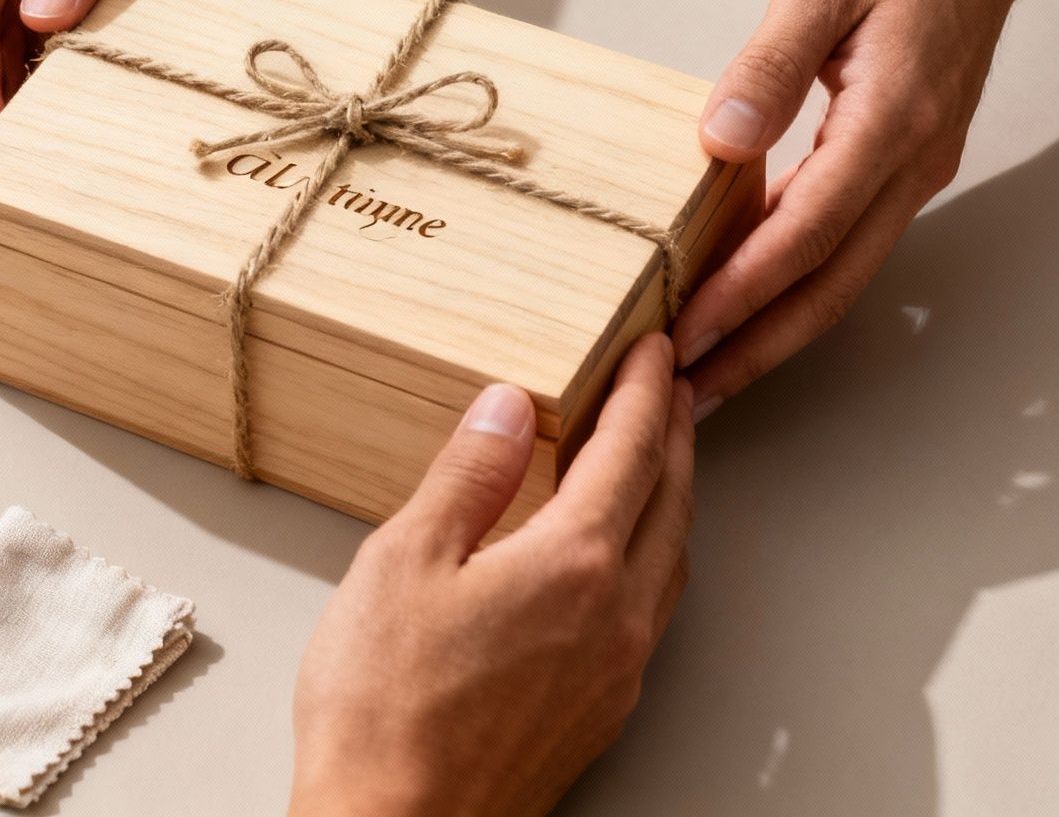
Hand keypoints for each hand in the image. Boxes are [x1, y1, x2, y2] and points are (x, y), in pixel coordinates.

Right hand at [289, 333, 695, 816]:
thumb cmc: (385, 710)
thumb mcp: (403, 562)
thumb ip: (467, 476)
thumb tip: (505, 409)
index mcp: (574, 564)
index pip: (631, 450)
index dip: (644, 389)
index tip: (653, 347)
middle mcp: (616, 616)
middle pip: (671, 501)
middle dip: (674, 434)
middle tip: (669, 387)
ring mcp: (616, 670)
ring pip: (671, 559)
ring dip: (670, 496)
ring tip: (653, 460)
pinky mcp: (599, 712)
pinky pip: (650, 611)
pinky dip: (650, 556)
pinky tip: (615, 559)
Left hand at [672, 0, 1032, 415]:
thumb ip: (769, 63)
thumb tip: (724, 136)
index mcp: (889, 122)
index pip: (804, 232)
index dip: (740, 292)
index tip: (683, 332)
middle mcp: (910, 162)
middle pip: (830, 285)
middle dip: (756, 347)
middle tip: (687, 395)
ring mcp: (913, 168)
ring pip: (842, 276)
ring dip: (776, 328)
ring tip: (709, 367)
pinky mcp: (903, 162)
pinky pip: (847, 242)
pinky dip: (797, 282)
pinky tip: (750, 296)